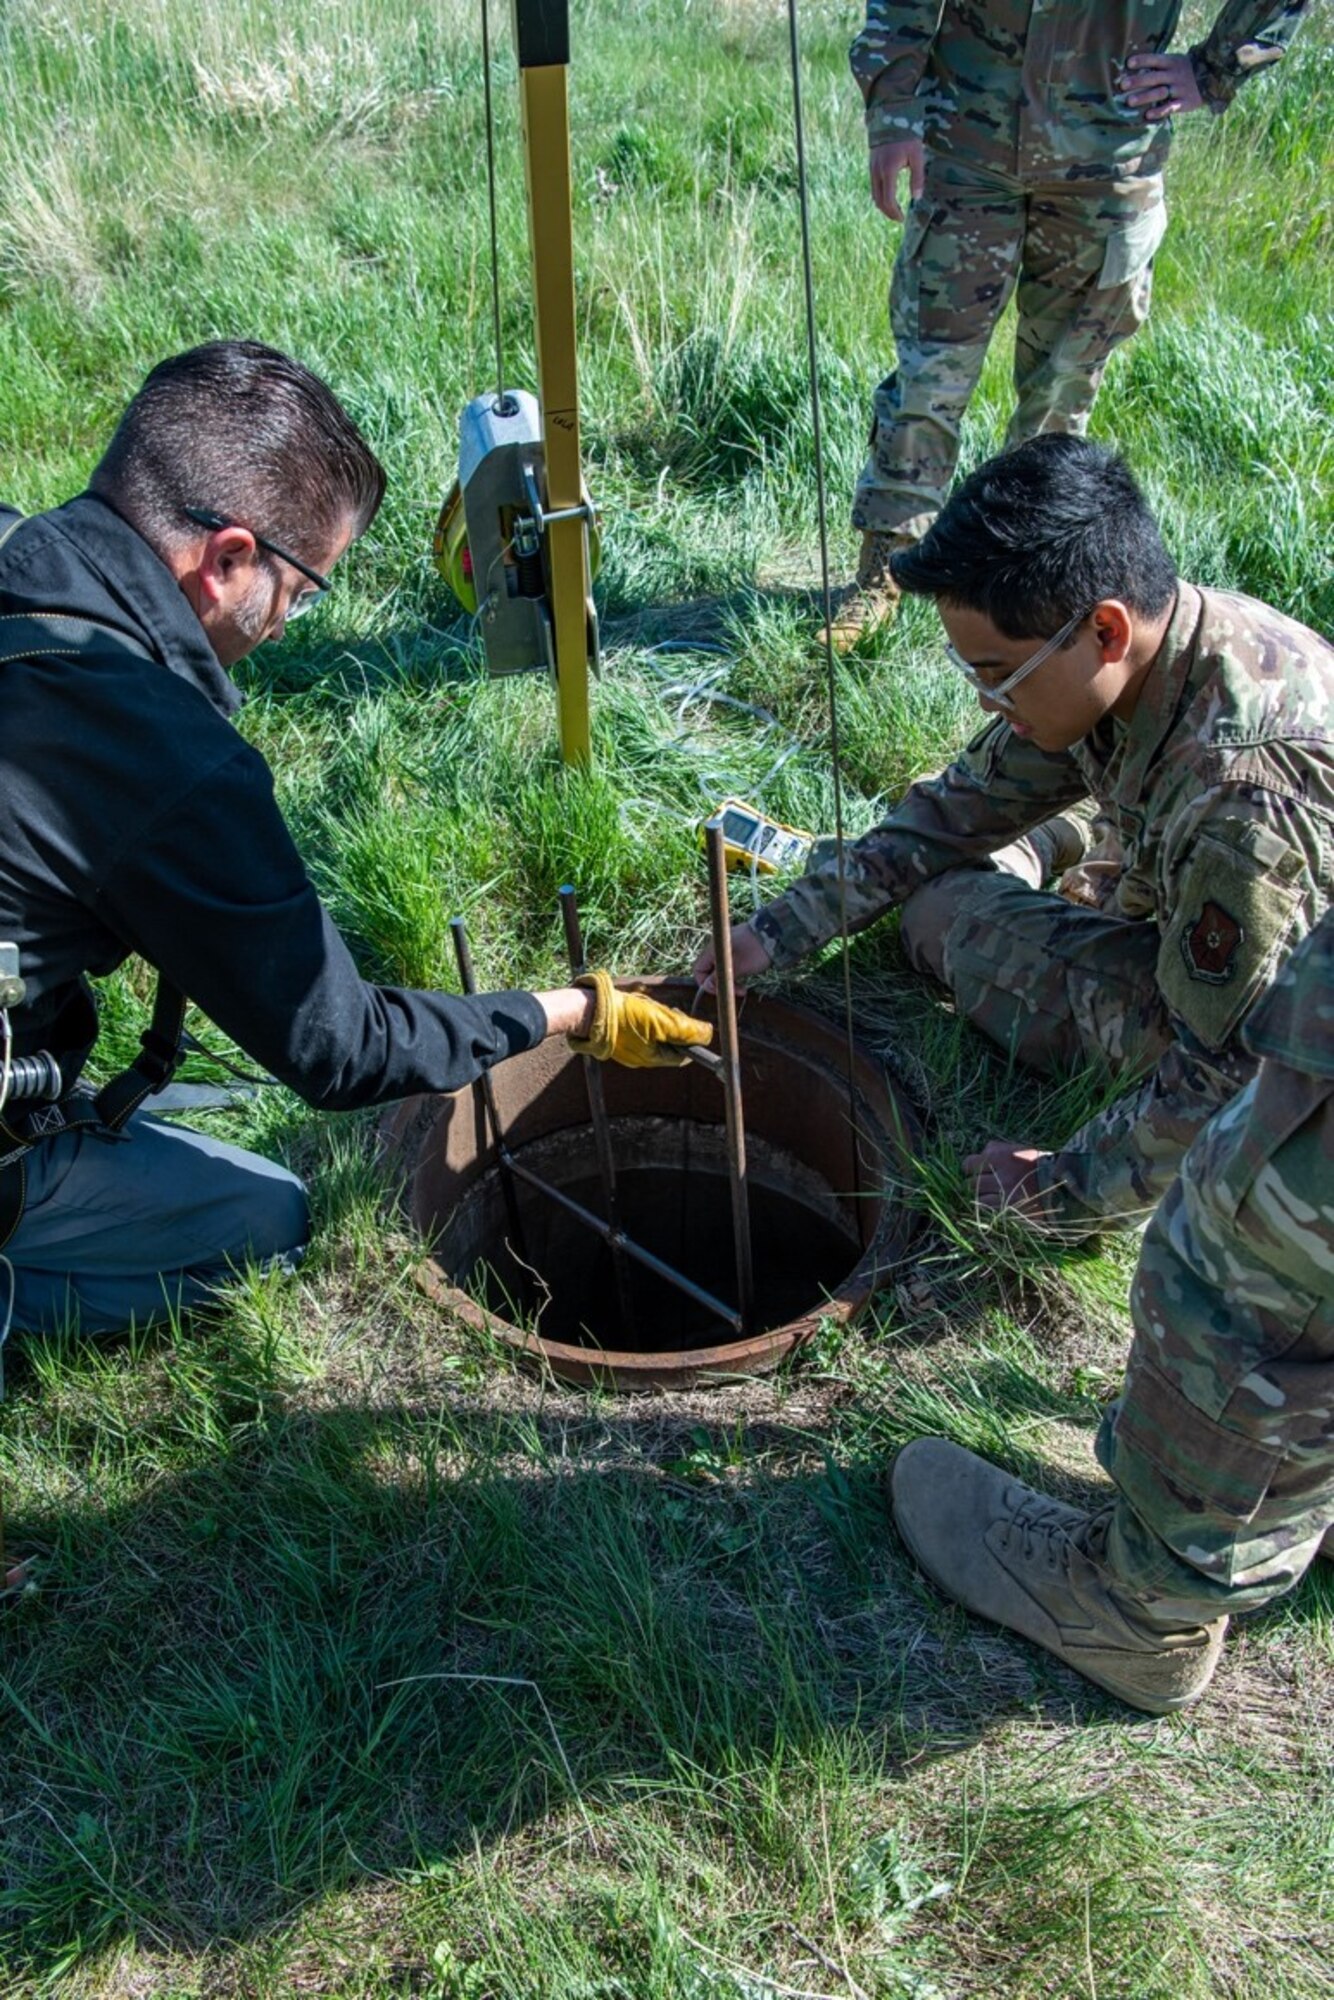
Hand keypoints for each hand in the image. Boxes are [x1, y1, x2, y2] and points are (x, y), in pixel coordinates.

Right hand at [569, 971, 714, 1069]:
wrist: (588, 1009)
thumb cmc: (623, 1015)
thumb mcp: (661, 1020)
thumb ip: (686, 1030)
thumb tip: (708, 1034)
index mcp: (652, 1058)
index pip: (683, 1055)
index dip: (690, 1038)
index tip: (687, 1021)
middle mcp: (640, 1058)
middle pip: (669, 1044)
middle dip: (671, 1026)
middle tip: (665, 1011)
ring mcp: (628, 1049)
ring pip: (654, 1035)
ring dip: (656, 1019)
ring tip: (647, 1008)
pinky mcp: (618, 1037)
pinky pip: (638, 1030)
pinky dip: (642, 1018)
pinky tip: (634, 1008)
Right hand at [693, 924, 771, 995]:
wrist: (776, 935)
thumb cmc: (755, 951)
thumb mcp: (737, 968)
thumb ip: (718, 978)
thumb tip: (706, 986)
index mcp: (713, 950)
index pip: (698, 970)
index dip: (705, 983)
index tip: (720, 991)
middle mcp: (718, 948)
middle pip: (710, 971)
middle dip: (721, 984)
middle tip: (737, 991)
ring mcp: (728, 947)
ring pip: (722, 970)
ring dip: (730, 981)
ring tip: (744, 989)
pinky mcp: (739, 949)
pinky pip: (731, 965)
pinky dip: (736, 974)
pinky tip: (746, 978)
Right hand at [870, 138, 924, 222]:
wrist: (891, 117)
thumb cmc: (907, 136)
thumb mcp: (917, 156)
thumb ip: (917, 178)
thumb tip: (916, 198)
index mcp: (888, 171)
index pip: (888, 200)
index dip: (895, 212)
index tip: (902, 218)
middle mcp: (877, 172)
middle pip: (879, 201)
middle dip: (888, 212)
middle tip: (898, 218)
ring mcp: (872, 169)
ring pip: (874, 195)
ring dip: (883, 205)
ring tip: (894, 209)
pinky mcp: (871, 165)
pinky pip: (874, 186)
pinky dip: (880, 195)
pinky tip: (889, 196)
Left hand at [963, 1139, 1052, 1215]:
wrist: (1066, 1184)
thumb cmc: (1041, 1165)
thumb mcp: (1020, 1150)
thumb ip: (997, 1150)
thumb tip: (980, 1154)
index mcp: (1001, 1156)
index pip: (969, 1164)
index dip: (971, 1169)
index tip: (977, 1173)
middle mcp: (1000, 1174)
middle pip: (971, 1183)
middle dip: (975, 1186)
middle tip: (985, 1188)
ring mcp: (1005, 1193)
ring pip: (979, 1199)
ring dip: (982, 1199)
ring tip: (994, 1198)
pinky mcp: (1010, 1210)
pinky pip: (989, 1210)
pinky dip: (990, 1209)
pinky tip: (998, 1207)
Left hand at [1116, 51, 1203, 121]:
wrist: (1212, 78)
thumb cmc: (1185, 70)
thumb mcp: (1175, 61)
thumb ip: (1158, 65)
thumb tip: (1133, 66)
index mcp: (1172, 62)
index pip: (1155, 59)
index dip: (1143, 60)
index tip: (1128, 63)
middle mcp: (1175, 74)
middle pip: (1154, 77)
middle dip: (1138, 81)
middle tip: (1122, 85)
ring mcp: (1180, 88)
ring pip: (1160, 93)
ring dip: (1144, 97)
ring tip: (1129, 101)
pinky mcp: (1184, 102)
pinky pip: (1170, 107)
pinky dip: (1159, 111)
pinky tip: (1148, 115)